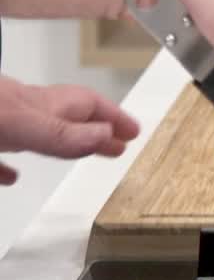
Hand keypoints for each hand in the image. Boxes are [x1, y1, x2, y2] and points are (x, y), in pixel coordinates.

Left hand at [0, 76, 138, 183]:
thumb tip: (107, 135)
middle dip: (96, 130)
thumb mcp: (21, 123)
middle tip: (119, 145)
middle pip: (66, 117)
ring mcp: (0, 124)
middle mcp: (18, 110)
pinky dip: (13, 164)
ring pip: (35, 132)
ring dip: (61, 143)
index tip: (134, 132)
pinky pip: (1, 154)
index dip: (114, 117)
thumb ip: (61, 133)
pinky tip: (14, 175)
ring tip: (81, 155)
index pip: (86, 104)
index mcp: (35, 105)